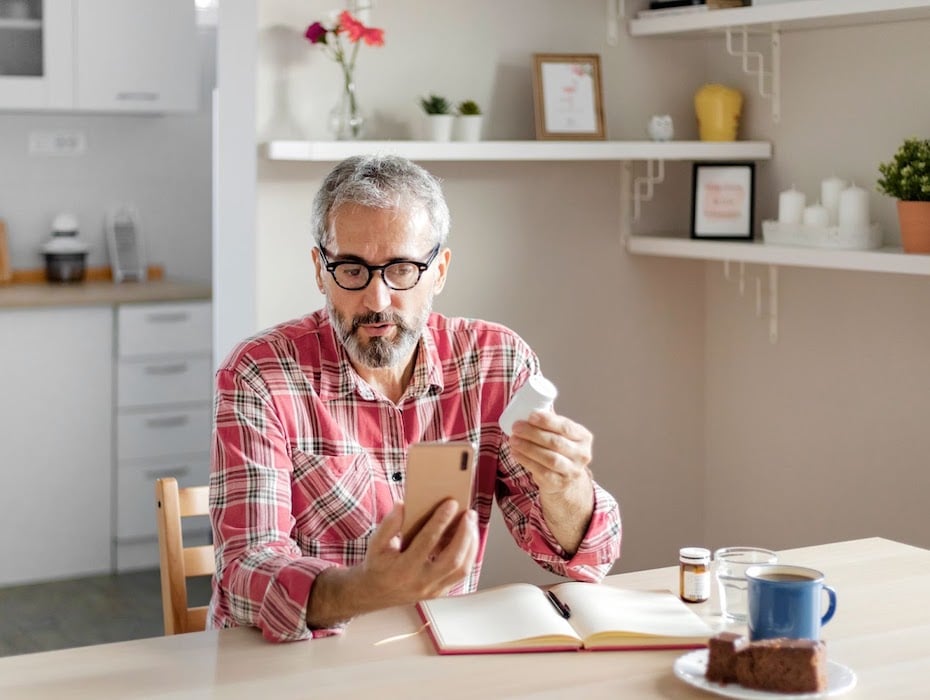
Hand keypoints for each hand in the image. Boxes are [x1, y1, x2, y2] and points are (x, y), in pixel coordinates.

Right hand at [308, 499, 478, 627]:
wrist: (375, 593)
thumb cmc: (378, 564)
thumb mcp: (375, 543)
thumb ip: (389, 524)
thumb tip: (403, 505)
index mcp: (403, 568)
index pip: (426, 542)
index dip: (440, 521)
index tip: (451, 503)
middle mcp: (421, 582)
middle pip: (452, 560)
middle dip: (464, 534)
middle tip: (469, 514)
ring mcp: (433, 590)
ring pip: (461, 569)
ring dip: (471, 544)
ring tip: (471, 523)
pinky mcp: (440, 591)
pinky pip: (461, 574)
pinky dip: (468, 554)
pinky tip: (468, 538)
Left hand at [508, 410, 595, 554]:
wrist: (566, 480)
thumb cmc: (559, 450)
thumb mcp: (562, 435)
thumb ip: (550, 422)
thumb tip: (526, 400)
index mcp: (584, 437)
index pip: (566, 427)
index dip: (547, 421)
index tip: (530, 415)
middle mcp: (582, 455)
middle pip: (556, 442)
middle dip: (533, 433)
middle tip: (516, 427)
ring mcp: (572, 471)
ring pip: (549, 458)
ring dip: (528, 447)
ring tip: (513, 439)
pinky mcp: (559, 483)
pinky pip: (541, 472)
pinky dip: (526, 461)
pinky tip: (516, 453)